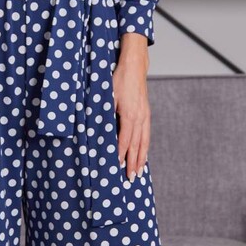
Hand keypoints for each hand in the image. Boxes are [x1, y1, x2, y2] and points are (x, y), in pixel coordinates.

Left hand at [112, 32, 150, 180]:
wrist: (134, 66)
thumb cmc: (118, 79)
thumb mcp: (107, 95)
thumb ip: (104, 113)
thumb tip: (98, 129)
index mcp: (129, 115)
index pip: (124, 140)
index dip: (120, 155)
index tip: (117, 167)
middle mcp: (140, 118)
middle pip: (136, 145)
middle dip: (133, 163)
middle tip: (131, 178)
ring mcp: (145, 116)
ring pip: (144, 142)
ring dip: (141, 158)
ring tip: (139, 172)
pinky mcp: (146, 113)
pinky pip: (147, 135)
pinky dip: (145, 147)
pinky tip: (144, 155)